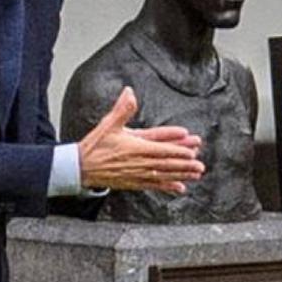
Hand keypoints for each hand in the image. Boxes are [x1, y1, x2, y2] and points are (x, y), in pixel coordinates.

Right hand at [78, 87, 204, 192]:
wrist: (81, 168)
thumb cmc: (95, 146)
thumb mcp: (108, 124)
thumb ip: (122, 109)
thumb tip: (129, 92)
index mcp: (136, 146)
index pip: (161, 146)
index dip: (178, 146)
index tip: (192, 146)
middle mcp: (139, 161)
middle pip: (167, 162)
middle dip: (185, 163)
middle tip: (200, 164)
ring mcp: (138, 173)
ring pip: (164, 174)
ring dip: (181, 174)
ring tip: (196, 174)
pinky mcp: (134, 182)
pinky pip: (154, 185)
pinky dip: (167, 186)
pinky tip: (179, 188)